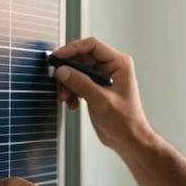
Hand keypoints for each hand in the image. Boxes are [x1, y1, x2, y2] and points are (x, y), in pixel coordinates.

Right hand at [52, 37, 150, 151]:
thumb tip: (63, 71)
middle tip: (59, 81)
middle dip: (68, 71)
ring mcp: (102, 78)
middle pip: (81, 58)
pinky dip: (71, 92)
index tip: (58, 56)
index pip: (92, 46)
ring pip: (77, 71)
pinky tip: (73, 104)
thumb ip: (81, 84)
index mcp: (119, 63)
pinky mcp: (95, 88)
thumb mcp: (101, 100)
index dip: (73, 49)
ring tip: (66, 98)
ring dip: (68, 84)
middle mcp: (111, 67)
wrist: (127, 139)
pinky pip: (77, 82)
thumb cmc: (125, 121)